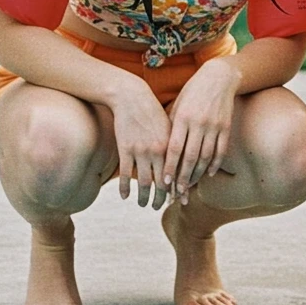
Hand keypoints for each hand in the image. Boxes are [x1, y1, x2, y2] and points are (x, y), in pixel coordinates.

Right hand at [111, 79, 171, 208]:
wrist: (131, 97)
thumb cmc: (152, 111)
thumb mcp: (169, 126)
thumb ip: (174, 145)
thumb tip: (181, 162)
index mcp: (171, 145)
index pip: (177, 174)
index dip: (178, 189)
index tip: (179, 200)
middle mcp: (158, 151)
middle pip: (162, 183)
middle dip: (162, 198)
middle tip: (160, 207)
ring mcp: (140, 151)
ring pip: (144, 183)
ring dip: (144, 198)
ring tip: (143, 205)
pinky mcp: (125, 150)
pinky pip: (126, 175)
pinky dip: (125, 188)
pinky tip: (125, 196)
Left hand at [163, 58, 240, 202]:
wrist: (218, 78)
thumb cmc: (192, 93)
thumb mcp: (177, 106)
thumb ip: (170, 127)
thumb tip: (160, 152)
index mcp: (183, 117)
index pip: (174, 148)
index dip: (170, 167)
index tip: (165, 182)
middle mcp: (199, 123)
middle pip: (190, 156)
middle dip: (183, 177)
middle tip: (177, 192)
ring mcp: (214, 126)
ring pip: (206, 156)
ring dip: (197, 174)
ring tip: (190, 186)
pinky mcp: (226, 127)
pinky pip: (221, 150)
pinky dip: (215, 164)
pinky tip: (208, 173)